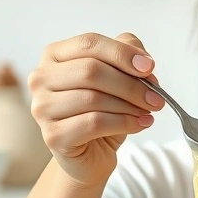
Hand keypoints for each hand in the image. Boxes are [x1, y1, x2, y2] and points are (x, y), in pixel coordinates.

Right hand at [27, 32, 164, 185]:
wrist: (90, 153)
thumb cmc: (100, 111)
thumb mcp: (116, 76)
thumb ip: (126, 54)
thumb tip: (141, 58)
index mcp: (54, 56)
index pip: (89, 44)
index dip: (122, 53)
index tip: (149, 67)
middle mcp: (41, 79)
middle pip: (91, 71)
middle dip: (130, 84)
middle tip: (155, 96)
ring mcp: (42, 108)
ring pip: (93, 98)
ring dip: (129, 105)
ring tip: (148, 111)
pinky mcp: (53, 135)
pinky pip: (94, 123)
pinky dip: (124, 122)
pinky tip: (140, 124)